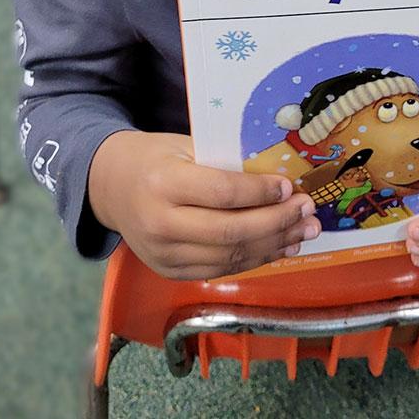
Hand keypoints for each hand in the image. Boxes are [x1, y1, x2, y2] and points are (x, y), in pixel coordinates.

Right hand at [88, 131, 320, 279]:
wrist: (110, 187)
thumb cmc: (154, 158)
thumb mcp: (184, 146)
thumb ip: (223, 162)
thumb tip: (278, 177)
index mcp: (163, 184)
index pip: (222, 193)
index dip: (260, 193)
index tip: (289, 187)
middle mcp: (161, 224)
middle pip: (231, 232)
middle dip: (277, 222)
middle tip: (308, 211)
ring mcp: (164, 255)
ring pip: (230, 257)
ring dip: (274, 244)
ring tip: (304, 231)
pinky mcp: (170, 272)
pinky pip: (221, 269)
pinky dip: (255, 259)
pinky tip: (280, 246)